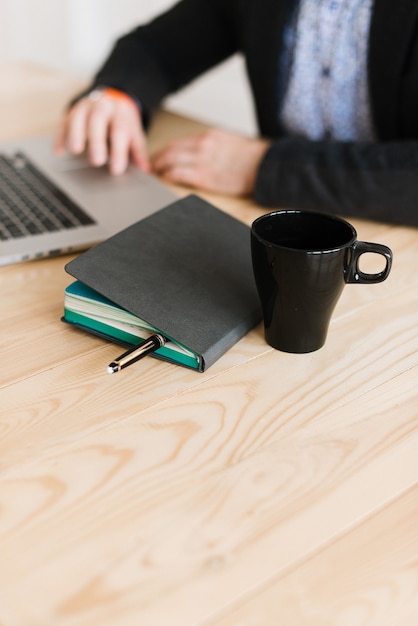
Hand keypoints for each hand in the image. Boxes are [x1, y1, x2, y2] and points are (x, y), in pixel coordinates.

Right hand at [54, 89, 149, 174]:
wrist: (112, 98)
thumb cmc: (122, 121)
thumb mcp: (134, 133)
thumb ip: (137, 151)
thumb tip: (145, 170)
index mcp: (120, 113)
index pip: (120, 131)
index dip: (119, 151)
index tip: (117, 170)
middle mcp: (102, 107)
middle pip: (98, 121)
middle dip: (97, 141)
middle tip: (97, 161)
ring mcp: (85, 107)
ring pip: (78, 117)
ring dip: (76, 133)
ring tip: (76, 150)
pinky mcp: (71, 112)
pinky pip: (63, 123)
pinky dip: (60, 137)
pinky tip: (59, 152)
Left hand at [151, 128, 270, 195]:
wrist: (264, 166)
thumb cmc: (252, 158)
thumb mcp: (230, 142)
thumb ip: (214, 145)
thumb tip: (203, 152)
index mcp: (209, 136)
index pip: (180, 142)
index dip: (167, 150)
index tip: (161, 155)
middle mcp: (202, 145)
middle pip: (170, 149)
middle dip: (158, 158)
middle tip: (152, 165)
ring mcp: (202, 160)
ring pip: (170, 161)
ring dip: (160, 167)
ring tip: (156, 173)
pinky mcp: (204, 176)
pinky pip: (178, 174)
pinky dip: (168, 175)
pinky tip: (165, 178)